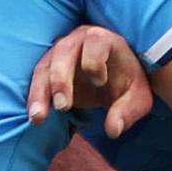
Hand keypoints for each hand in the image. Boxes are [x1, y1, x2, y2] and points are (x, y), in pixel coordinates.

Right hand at [29, 25, 155, 135]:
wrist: (113, 78)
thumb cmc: (126, 82)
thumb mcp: (137, 97)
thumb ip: (128, 111)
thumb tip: (113, 130)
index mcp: (103, 40)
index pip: (95, 42)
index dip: (95, 62)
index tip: (100, 82)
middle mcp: (77, 41)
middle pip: (63, 52)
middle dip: (61, 79)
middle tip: (63, 106)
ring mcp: (59, 53)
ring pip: (44, 67)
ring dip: (40, 92)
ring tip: (38, 117)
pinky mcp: (48, 67)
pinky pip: (37, 79)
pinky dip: (35, 98)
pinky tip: (35, 117)